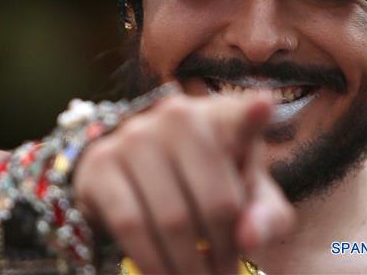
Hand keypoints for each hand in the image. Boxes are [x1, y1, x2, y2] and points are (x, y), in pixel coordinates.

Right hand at [73, 89, 293, 273]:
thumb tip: (248, 238)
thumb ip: (265, 217)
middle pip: (215, 202)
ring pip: (171, 219)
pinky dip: (151, 261)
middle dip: (224, 255)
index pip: (241, 116)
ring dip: (188, 267)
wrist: (139, 178)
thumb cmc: (208, 185)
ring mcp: (133, 135)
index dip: (252, 114)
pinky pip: (130, 224)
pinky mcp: (100, 163)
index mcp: (222, 117)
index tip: (264, 106)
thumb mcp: (247, 198)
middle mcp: (176, 116)